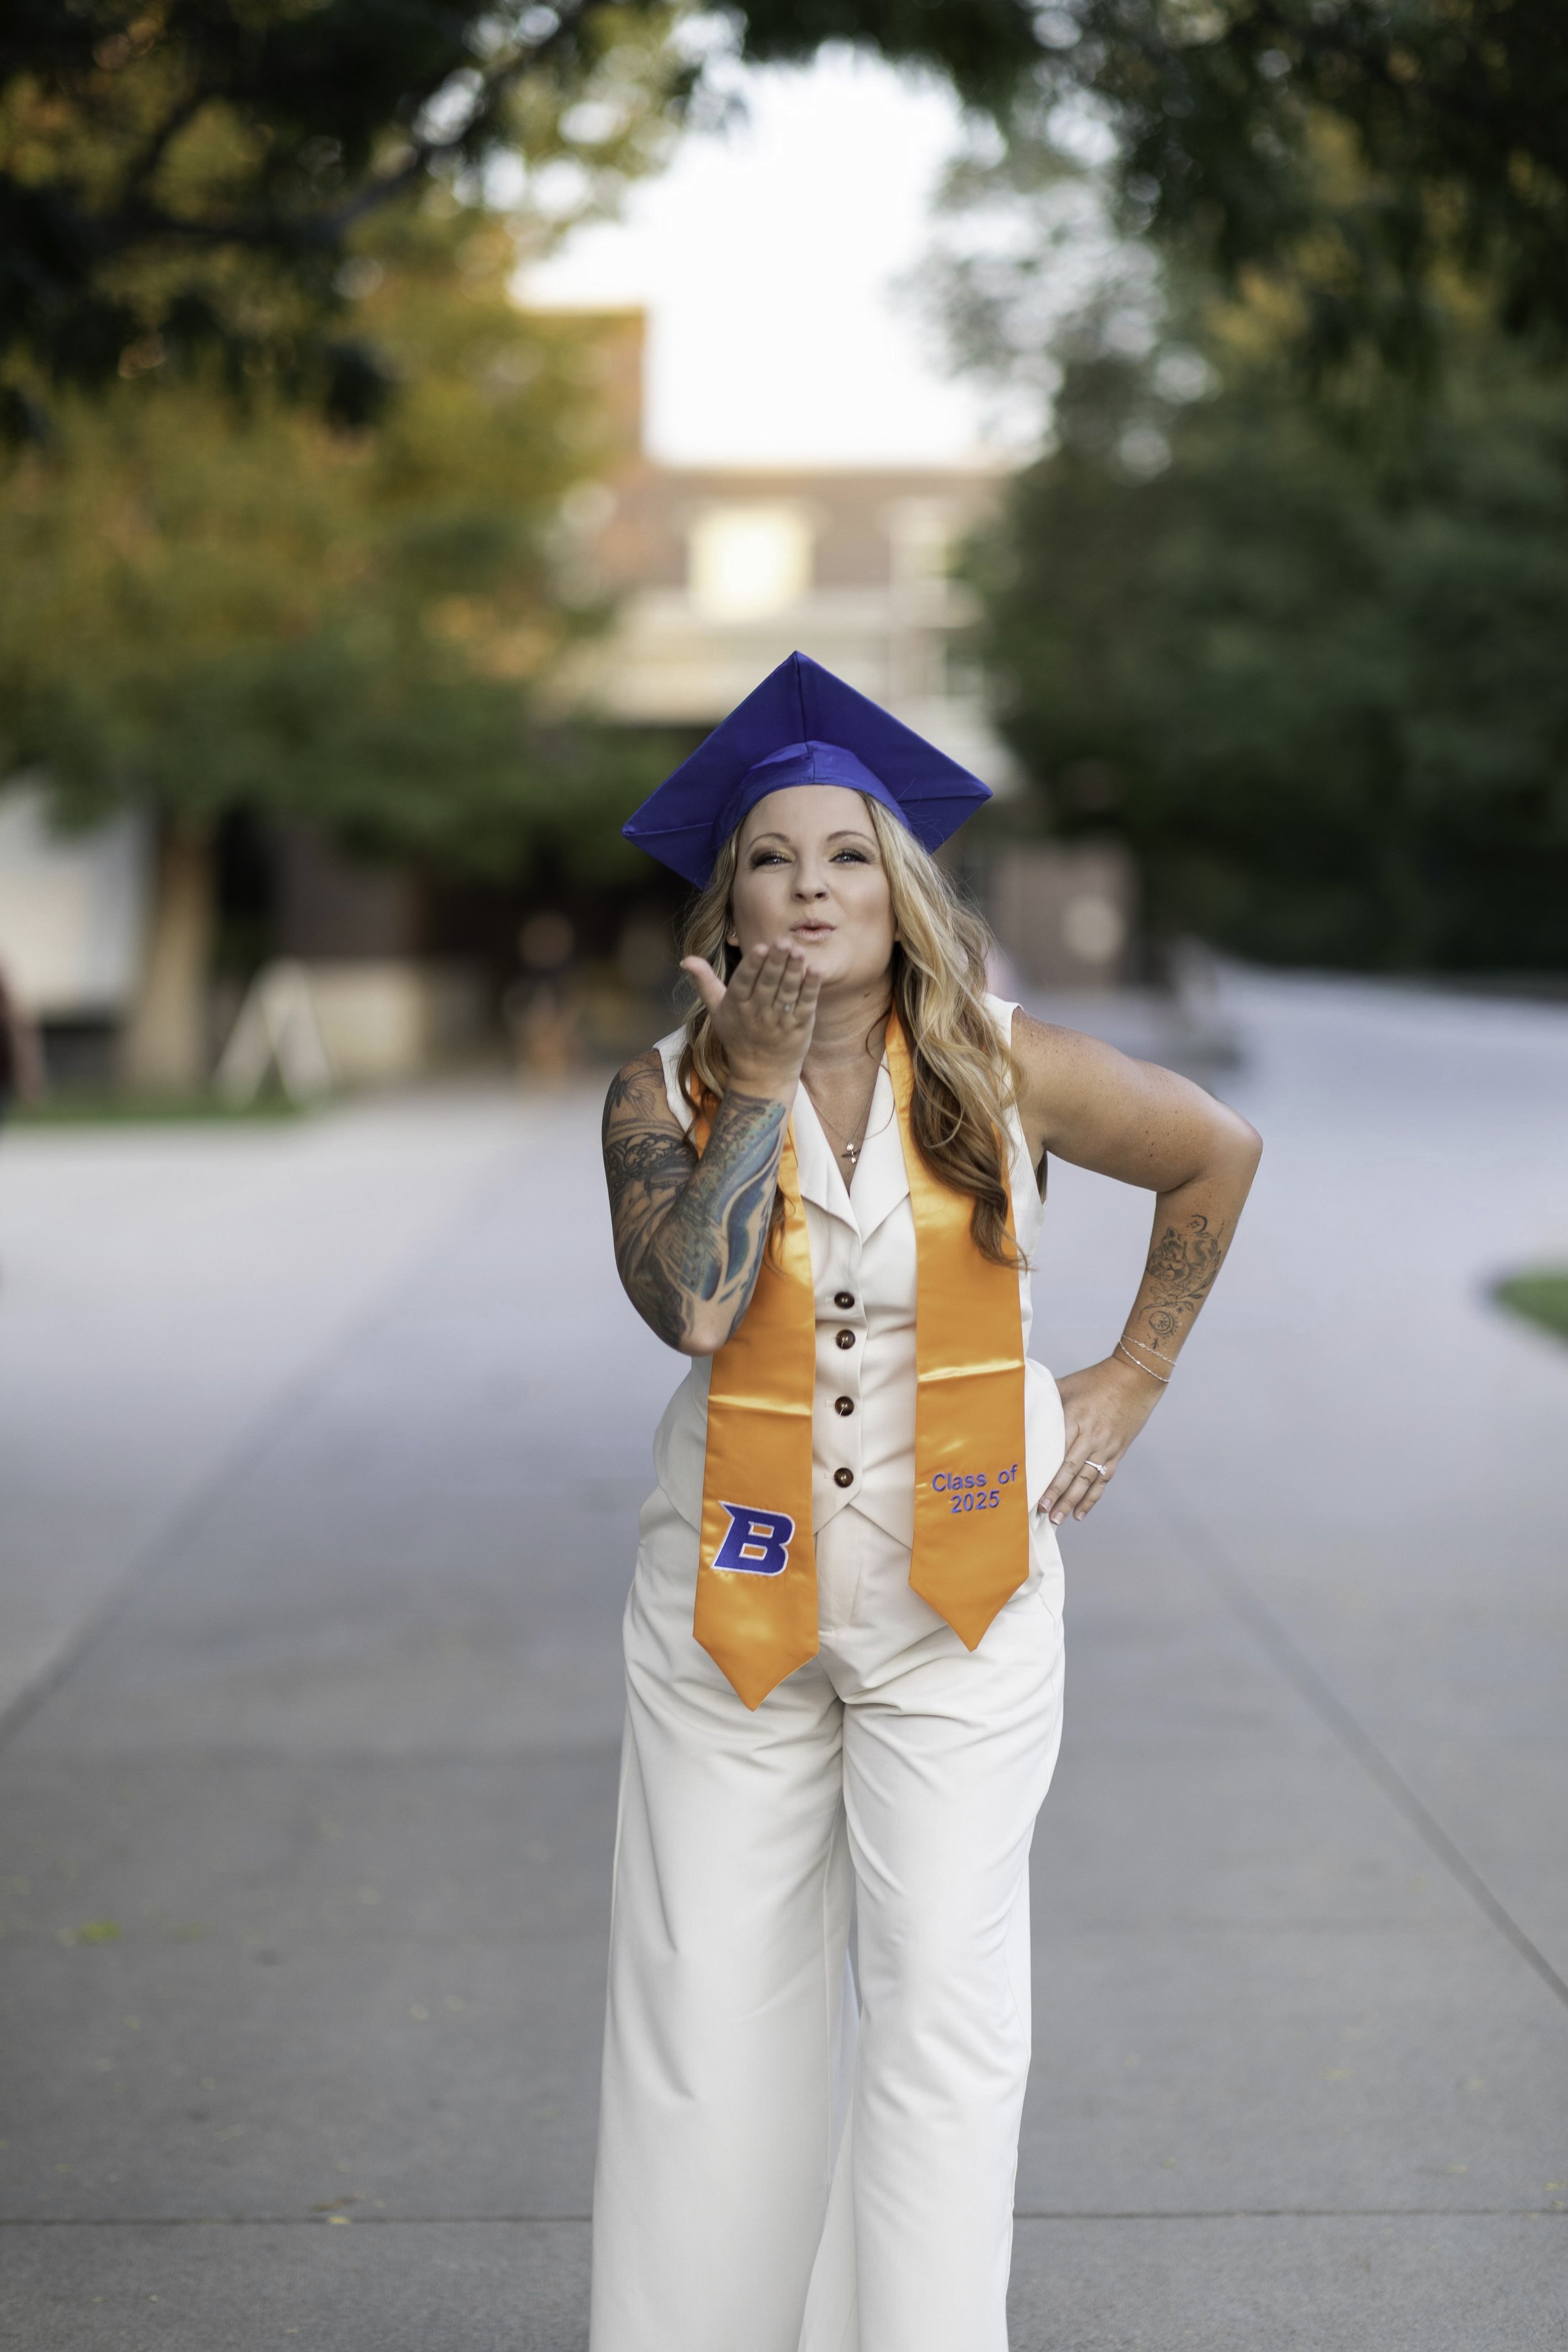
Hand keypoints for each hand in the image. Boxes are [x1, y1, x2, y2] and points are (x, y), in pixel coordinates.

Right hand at [682, 942, 820, 1099]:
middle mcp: (757, 1013)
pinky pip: (806, 1005)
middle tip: (784, 942)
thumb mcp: (716, 1011)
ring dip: (794, 971)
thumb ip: (704, 982)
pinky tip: (815, 970)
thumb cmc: (738, 1036)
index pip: (744, 981)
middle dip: (776, 962)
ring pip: (787, 992)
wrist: (761, 1074)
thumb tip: (686, 959)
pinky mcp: (800, 1027)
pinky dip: (810, 988)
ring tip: (799, 951)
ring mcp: (779, 1021)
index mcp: (736, 1006)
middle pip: (767, 984)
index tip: (761, 947)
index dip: (752, 965)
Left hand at [1040, 1355, 1163, 1525]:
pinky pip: (1103, 1480)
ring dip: (1071, 1502)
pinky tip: (1079, 1514)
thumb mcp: (1067, 1385)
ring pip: (1087, 1480)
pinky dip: (1091, 1499)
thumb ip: (1045, 1399)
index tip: (1028, 1487)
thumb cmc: (1097, 1379)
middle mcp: (1091, 1436)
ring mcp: (1105, 1447)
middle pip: (1070, 1471)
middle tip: (1041, 1511)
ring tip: (1057, 1519)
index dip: (1043, 1471)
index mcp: (1074, 1418)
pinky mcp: (1116, 1453)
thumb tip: (1018, 1405)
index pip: (1055, 1451)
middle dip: (1055, 1493)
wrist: (1136, 1378)